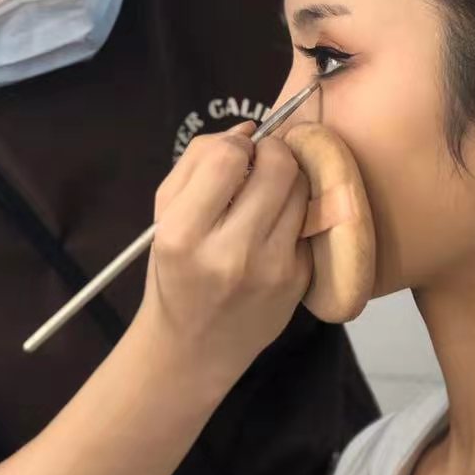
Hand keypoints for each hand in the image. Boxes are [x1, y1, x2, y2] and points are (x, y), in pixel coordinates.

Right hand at [136, 122, 311, 389]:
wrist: (194, 347)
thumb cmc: (176, 273)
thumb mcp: (165, 217)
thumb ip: (197, 162)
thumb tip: (249, 127)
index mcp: (184, 234)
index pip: (227, 156)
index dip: (238, 142)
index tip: (237, 152)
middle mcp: (230, 252)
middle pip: (278, 166)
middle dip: (274, 152)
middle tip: (262, 164)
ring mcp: (271, 269)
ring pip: (303, 189)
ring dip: (290, 179)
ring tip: (270, 194)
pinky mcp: (299, 280)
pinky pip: (309, 222)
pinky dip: (297, 214)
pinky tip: (277, 227)